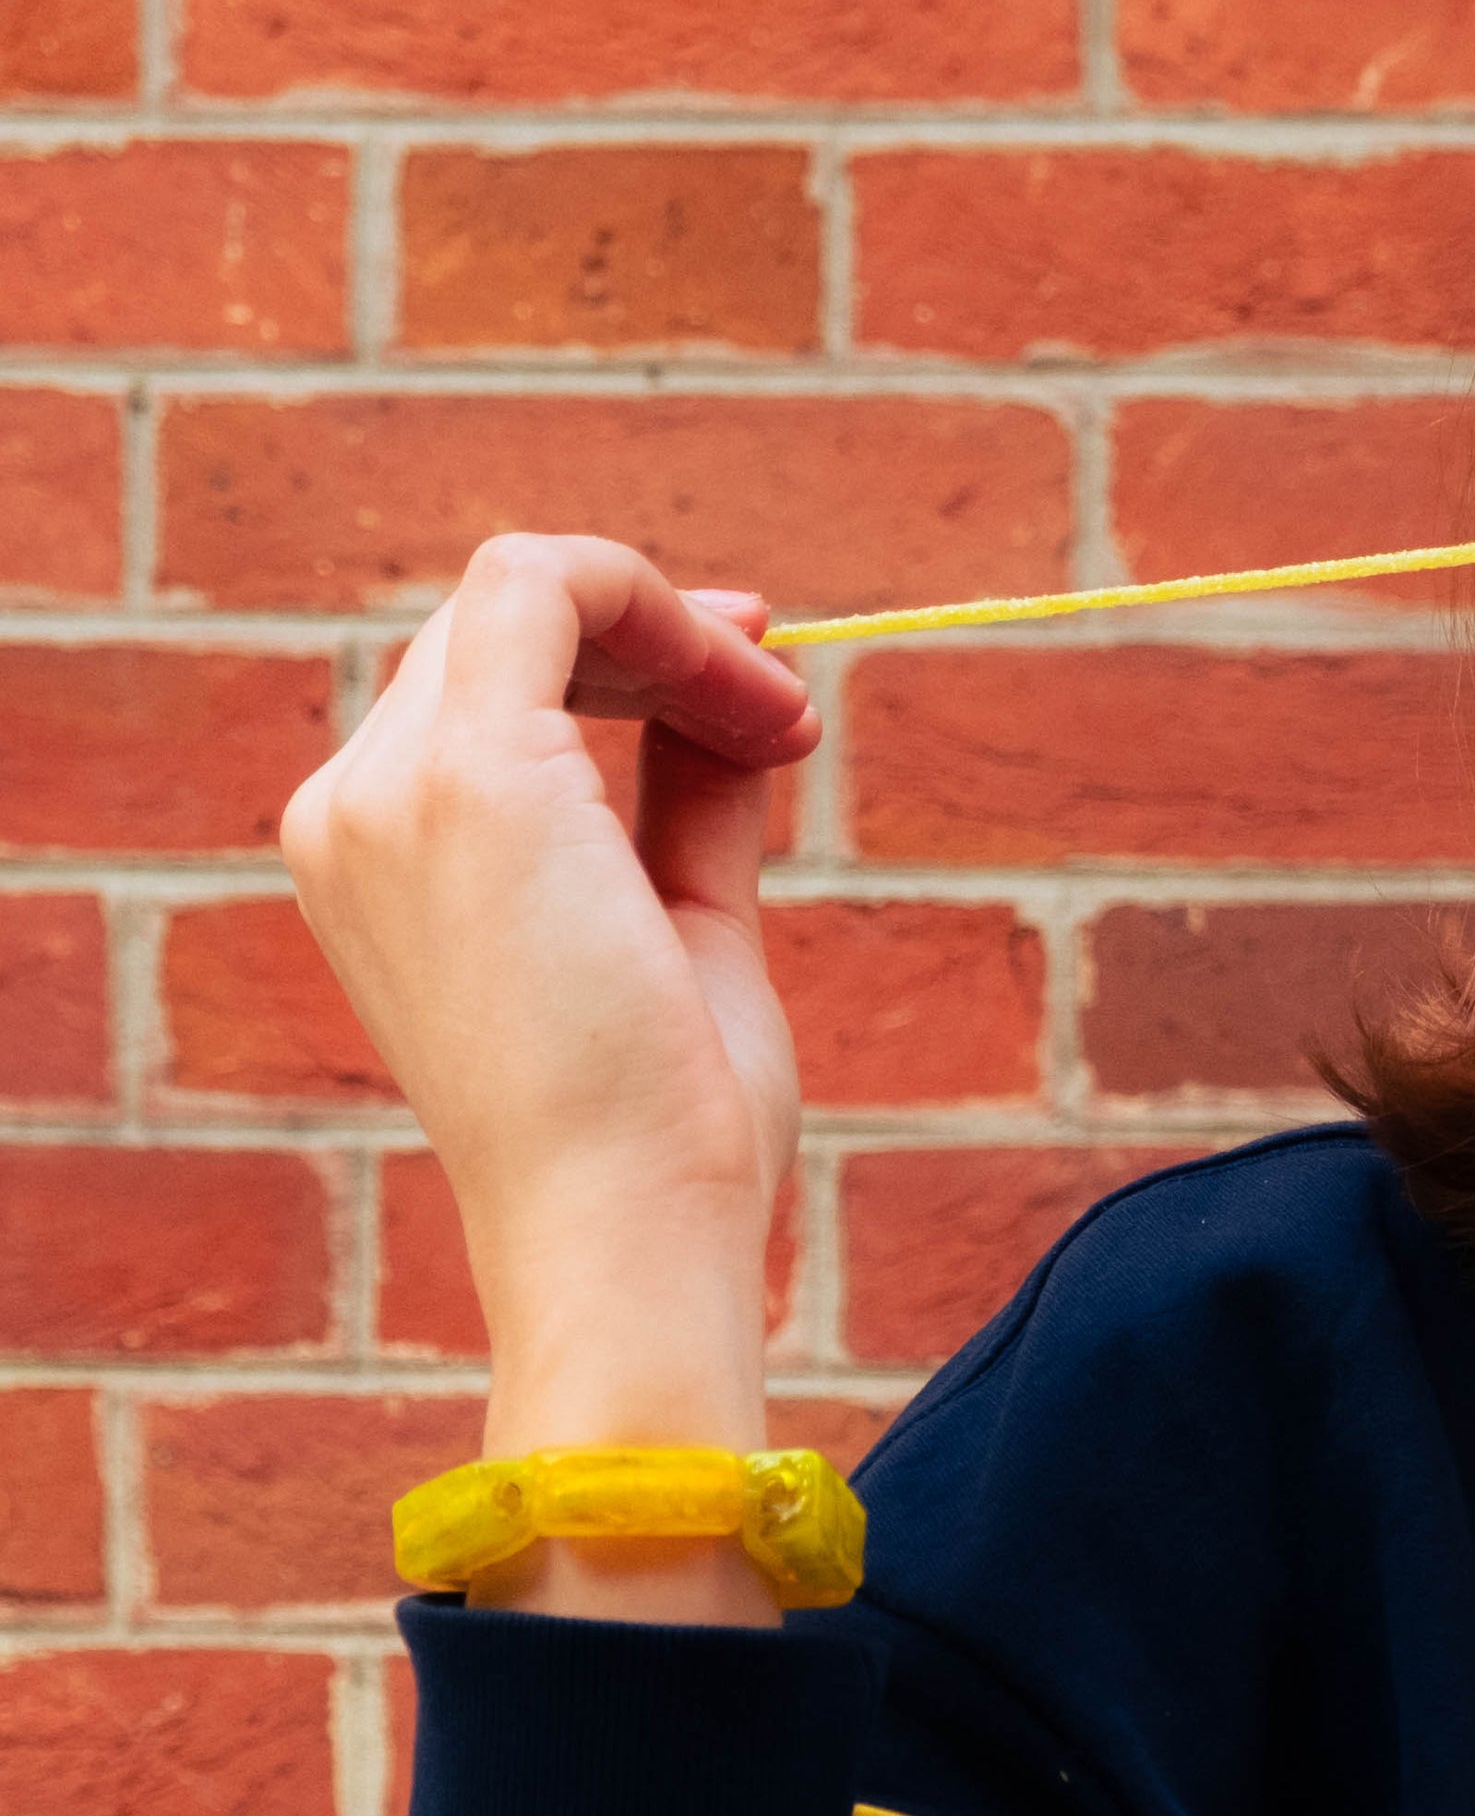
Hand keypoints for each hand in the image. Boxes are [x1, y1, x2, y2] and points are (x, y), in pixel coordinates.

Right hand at [281, 537, 822, 1610]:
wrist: (628, 1234)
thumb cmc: (661, 1132)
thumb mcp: (675, 935)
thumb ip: (683, 813)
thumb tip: (735, 710)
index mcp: (375, 862)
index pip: (482, 694)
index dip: (623, 664)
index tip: (753, 702)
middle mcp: (351, 812)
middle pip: (501, 633)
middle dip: (661, 638)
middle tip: (783, 708)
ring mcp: (392, 789)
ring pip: (525, 592)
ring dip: (676, 627)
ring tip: (780, 718)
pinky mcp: (468, 772)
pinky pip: (545, 581)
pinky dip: (664, 605)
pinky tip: (756, 697)